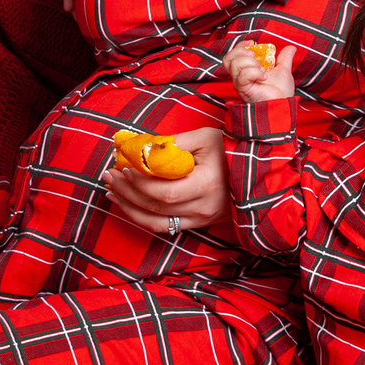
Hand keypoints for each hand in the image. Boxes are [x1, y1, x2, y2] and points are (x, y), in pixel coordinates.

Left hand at [104, 123, 226, 234]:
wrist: (256, 171)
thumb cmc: (229, 150)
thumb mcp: (204, 137)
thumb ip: (173, 143)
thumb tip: (141, 148)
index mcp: (207, 185)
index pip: (165, 192)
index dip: (140, 183)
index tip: (123, 167)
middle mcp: (204, 208)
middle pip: (156, 207)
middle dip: (127, 192)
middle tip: (108, 175)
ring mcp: (202, 220)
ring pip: (157, 223)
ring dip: (129, 209)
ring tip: (111, 192)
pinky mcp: (198, 224)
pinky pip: (165, 226)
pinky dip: (143, 216)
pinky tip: (128, 204)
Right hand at [225, 39, 296, 103]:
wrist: (283, 105)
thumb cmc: (281, 92)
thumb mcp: (283, 70)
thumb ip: (285, 58)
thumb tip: (291, 47)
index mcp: (246, 70)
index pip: (233, 55)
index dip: (240, 46)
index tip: (252, 43)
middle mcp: (240, 77)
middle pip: (228, 59)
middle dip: (241, 51)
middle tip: (255, 56)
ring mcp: (240, 83)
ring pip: (234, 64)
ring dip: (251, 62)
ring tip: (262, 69)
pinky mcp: (243, 89)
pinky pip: (243, 75)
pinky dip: (255, 72)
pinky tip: (264, 77)